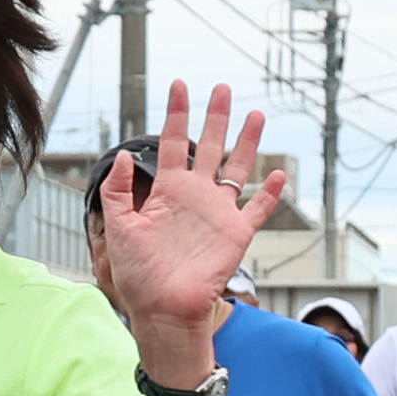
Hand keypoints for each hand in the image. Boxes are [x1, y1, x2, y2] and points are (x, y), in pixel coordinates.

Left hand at [103, 82, 288, 365]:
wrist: (162, 310)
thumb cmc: (137, 275)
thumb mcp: (119, 227)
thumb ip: (119, 190)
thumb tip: (126, 155)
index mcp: (166, 192)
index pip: (171, 143)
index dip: (175, 114)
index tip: (179, 86)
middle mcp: (194, 196)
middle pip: (208, 147)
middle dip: (216, 117)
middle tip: (223, 88)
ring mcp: (217, 214)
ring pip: (237, 169)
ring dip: (247, 143)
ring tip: (256, 114)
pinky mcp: (236, 235)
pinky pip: (257, 210)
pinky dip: (270, 194)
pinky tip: (277, 174)